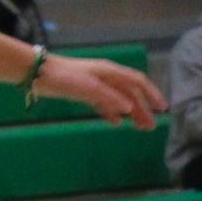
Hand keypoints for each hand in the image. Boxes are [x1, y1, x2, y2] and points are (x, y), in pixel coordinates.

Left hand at [35, 53, 166, 130]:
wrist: (39, 74)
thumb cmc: (65, 77)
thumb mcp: (89, 87)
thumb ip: (110, 97)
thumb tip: (130, 107)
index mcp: (111, 72)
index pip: (138, 82)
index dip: (151, 94)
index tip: (162, 109)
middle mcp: (107, 77)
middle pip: (130, 93)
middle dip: (143, 109)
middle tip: (150, 127)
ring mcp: (96, 85)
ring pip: (119, 99)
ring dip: (130, 113)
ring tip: (138, 127)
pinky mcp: (86, 92)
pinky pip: (105, 104)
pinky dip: (113, 113)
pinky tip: (116, 122)